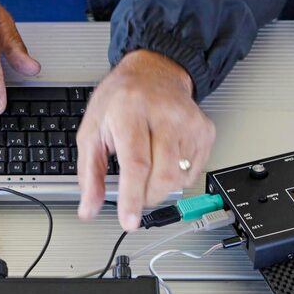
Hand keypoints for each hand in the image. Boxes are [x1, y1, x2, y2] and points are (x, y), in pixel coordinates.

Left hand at [76, 50, 215, 230]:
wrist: (154, 72)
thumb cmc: (120, 101)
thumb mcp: (92, 131)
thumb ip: (89, 174)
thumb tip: (88, 209)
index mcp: (130, 112)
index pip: (136, 164)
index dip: (132, 198)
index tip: (129, 221)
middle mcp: (164, 115)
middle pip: (162, 176)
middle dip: (146, 197)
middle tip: (135, 194)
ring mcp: (189, 122)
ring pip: (179, 178)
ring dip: (160, 188)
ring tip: (148, 170)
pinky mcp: (205, 130)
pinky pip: (193, 172)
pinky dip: (176, 177)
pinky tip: (164, 160)